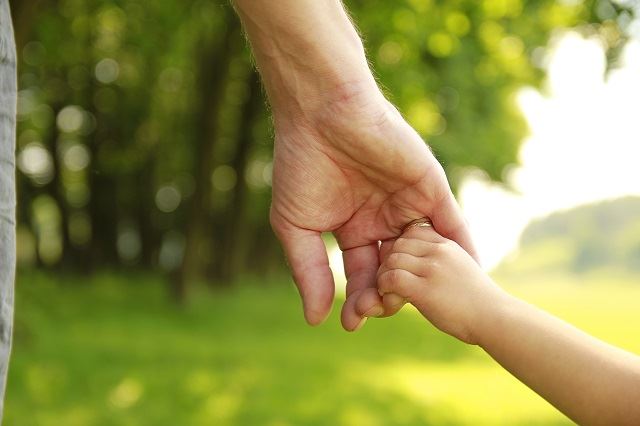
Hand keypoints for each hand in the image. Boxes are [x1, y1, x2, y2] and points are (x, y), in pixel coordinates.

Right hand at [270, 81, 477, 330]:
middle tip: (379, 312)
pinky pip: (452, 225)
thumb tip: (315, 318)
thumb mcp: (298, 226)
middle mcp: (383, 219)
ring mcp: (408, 204)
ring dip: (426, 279)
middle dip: (387, 294)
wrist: (322, 114)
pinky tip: (467, 275)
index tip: (352, 324)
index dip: (358, 299)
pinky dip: (462, 249)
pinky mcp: (431, 188)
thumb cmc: (302, 166)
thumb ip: (310, 271)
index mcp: (353, 228)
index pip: (362, 273)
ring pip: (424, 253)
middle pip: (394, 269)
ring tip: (430, 307)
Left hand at [377, 224, 503, 342]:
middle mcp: (439, 251)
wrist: (496, 319)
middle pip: (397, 244)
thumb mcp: (461, 269)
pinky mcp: (425, 289)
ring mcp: (432, 268)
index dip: (401, 248)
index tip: (404, 267)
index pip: (411, 231)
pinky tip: (393, 300)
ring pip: (391, 260)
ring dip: (384, 277)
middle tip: (392, 282)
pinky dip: (385, 289)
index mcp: (447, 244)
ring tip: (391, 292)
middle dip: (389, 262)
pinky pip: (391, 278)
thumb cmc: (478, 302)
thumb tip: (418, 267)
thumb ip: (442, 262)